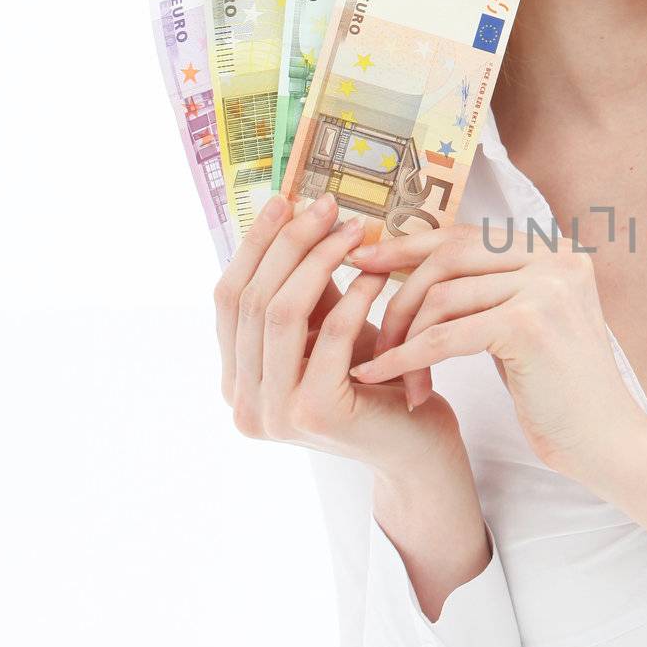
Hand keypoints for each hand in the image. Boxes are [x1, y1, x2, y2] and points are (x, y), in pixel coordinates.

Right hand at [213, 190, 473, 487]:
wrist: (418, 446)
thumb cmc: (376, 381)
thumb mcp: (329, 328)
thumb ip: (306, 288)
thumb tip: (293, 213)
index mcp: (235, 380)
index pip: (228, 297)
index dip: (255, 244)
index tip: (285, 199)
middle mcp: (242, 402)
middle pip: (252, 299)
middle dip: (290, 242)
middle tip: (326, 204)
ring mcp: (273, 412)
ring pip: (282, 311)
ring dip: (320, 260)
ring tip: (356, 230)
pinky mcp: (314, 412)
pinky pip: (329, 333)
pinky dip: (353, 295)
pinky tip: (376, 273)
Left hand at [343, 221, 646, 483]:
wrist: (606, 443)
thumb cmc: (560, 393)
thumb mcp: (526, 326)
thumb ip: (489, 292)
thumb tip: (421, 269)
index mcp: (556, 251)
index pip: (467, 234)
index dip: (410, 244)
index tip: (364, 258)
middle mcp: (556, 258)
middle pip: (449, 254)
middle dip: (394, 281)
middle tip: (350, 300)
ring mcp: (546, 287)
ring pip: (442, 296)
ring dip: (403, 334)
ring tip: (386, 368)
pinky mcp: (529, 325)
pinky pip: (445, 336)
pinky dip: (405, 357)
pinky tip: (380, 375)